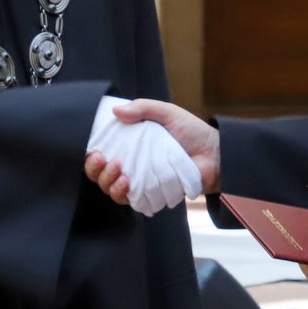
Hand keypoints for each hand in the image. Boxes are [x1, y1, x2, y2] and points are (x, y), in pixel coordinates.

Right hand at [83, 98, 215, 212]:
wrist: (215, 154)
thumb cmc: (192, 132)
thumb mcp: (167, 113)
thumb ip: (143, 108)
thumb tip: (116, 111)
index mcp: (131, 144)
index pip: (102, 152)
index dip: (92, 154)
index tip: (94, 150)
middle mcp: (131, 164)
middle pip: (100, 174)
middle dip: (95, 170)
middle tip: (104, 160)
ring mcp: (140, 181)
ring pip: (110, 189)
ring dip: (107, 182)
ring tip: (119, 172)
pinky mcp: (150, 194)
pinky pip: (129, 200)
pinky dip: (122, 194)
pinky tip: (126, 184)